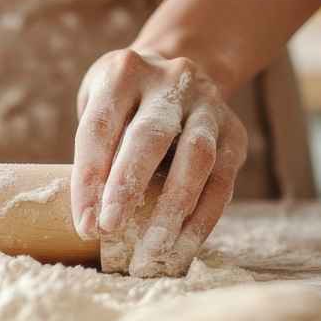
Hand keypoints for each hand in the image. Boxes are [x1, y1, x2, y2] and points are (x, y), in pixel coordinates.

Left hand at [71, 49, 246, 276]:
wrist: (180, 70)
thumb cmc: (124, 102)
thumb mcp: (98, 104)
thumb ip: (95, 149)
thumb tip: (90, 217)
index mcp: (124, 72)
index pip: (100, 127)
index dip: (89, 178)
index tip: (85, 224)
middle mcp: (170, 81)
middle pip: (150, 136)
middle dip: (128, 187)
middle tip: (111, 229)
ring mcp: (208, 104)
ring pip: (197, 157)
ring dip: (173, 208)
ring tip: (153, 250)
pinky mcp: (234, 132)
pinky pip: (223, 180)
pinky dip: (202, 218)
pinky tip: (183, 247)